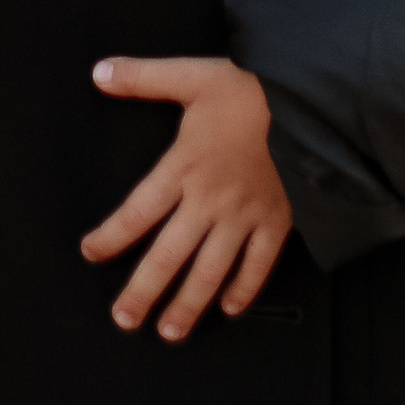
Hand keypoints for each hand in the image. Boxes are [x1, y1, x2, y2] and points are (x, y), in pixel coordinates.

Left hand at [81, 54, 293, 341]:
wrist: (313, 100)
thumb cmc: (253, 88)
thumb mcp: (193, 75)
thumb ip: (143, 77)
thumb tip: (99, 72)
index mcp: (184, 166)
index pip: (136, 211)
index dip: (111, 236)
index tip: (90, 252)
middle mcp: (210, 200)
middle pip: (169, 255)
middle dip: (144, 291)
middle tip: (124, 319)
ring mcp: (245, 216)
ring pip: (210, 270)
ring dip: (189, 304)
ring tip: (169, 331)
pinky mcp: (278, 221)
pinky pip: (259, 264)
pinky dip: (244, 289)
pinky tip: (230, 309)